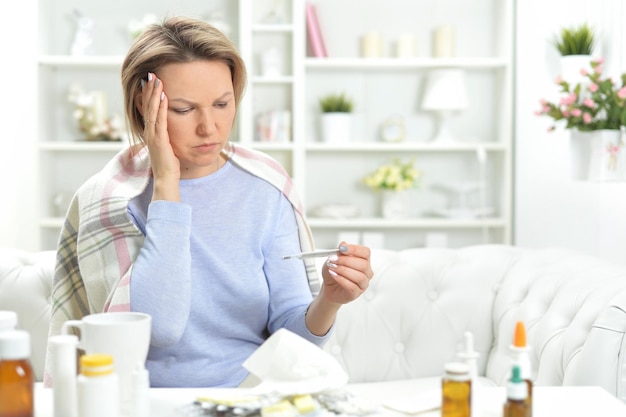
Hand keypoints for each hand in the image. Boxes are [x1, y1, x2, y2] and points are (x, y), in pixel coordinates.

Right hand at [141, 72, 179, 200]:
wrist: (167, 179)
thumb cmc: (170, 164)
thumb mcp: (168, 144)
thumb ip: (168, 134)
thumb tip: (173, 124)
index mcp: (152, 131)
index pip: (149, 108)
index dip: (149, 94)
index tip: (151, 80)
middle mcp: (150, 131)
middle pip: (148, 106)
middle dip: (149, 89)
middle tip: (150, 73)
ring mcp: (153, 135)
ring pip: (152, 110)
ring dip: (154, 94)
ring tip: (155, 79)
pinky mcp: (159, 141)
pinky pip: (160, 121)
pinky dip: (161, 107)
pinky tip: (163, 96)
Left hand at [321, 242, 373, 304]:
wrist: (329, 287)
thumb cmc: (334, 272)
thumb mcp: (334, 259)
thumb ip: (339, 252)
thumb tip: (343, 244)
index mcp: (364, 260)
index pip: (365, 252)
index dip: (354, 249)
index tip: (342, 248)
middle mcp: (367, 272)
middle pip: (363, 264)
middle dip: (346, 261)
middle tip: (333, 259)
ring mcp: (363, 284)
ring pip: (359, 276)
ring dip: (344, 270)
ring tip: (333, 268)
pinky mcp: (356, 293)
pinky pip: (352, 286)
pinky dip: (341, 280)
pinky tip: (334, 275)